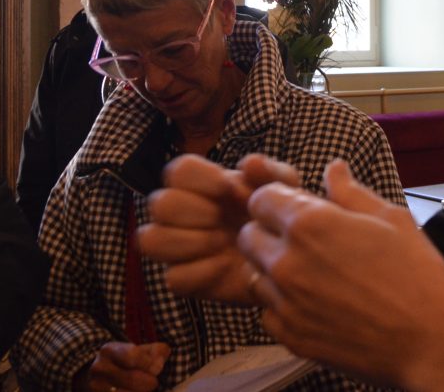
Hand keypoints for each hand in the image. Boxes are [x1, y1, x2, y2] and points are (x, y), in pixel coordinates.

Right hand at [72, 341, 170, 391]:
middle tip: (152, 382)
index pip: (134, 356)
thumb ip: (155, 351)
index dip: (150, 364)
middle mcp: (99, 368)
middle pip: (132, 378)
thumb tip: (161, 359)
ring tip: (143, 389)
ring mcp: (95, 387)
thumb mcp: (138, 351)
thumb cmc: (124, 363)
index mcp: (109, 350)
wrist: (96, 378)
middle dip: (150, 382)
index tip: (157, 368)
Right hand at [138, 153, 298, 302]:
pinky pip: (173, 278)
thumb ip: (271, 174)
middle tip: (221, 218)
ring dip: (186, 241)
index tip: (226, 189)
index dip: (198, 177)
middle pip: (158, 203)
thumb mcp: (285, 190)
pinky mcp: (187, 279)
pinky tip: (225, 267)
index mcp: (204, 184)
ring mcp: (181, 248)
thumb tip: (250, 163)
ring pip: (150, 239)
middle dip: (191, 210)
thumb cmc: (280, 216)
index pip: (178, 170)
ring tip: (220, 242)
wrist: (292, 259)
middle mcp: (184, 213)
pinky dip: (199, 273)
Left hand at [240, 160, 443, 391]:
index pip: (261, 199)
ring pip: (254, 276)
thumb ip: (351, 192)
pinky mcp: (291, 337)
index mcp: (310, 224)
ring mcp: (286, 303)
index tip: (296, 208)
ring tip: (312, 274)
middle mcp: (288, 262)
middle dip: (268, 232)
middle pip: (249, 236)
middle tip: (302, 240)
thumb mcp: (390, 218)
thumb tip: (333, 169)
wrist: (432, 338)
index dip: (278, 200)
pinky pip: (267, 313)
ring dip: (273, 270)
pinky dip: (283, 305)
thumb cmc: (418, 274)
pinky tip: (315, 303)